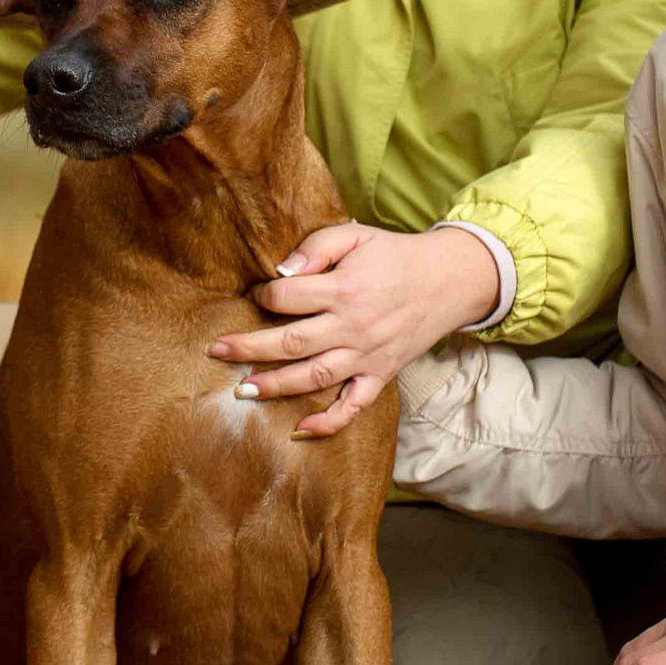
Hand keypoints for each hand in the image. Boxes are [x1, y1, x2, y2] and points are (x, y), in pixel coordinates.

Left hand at [209, 222, 499, 437]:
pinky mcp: (380, 374)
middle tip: (216, 350)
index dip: (264, 295)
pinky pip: (354, 406)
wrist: (448, 280)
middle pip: (290, 343)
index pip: (287, 297)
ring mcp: (366, 356)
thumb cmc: (395, 255)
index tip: (255, 295)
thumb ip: (316, 246)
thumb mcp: (356, 235)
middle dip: (249, 348)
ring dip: (276, 386)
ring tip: (243, 389)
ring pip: (313, 377)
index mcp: (344, 290)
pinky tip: (301, 429)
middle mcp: (352, 327)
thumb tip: (281, 271)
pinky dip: (329, 422)